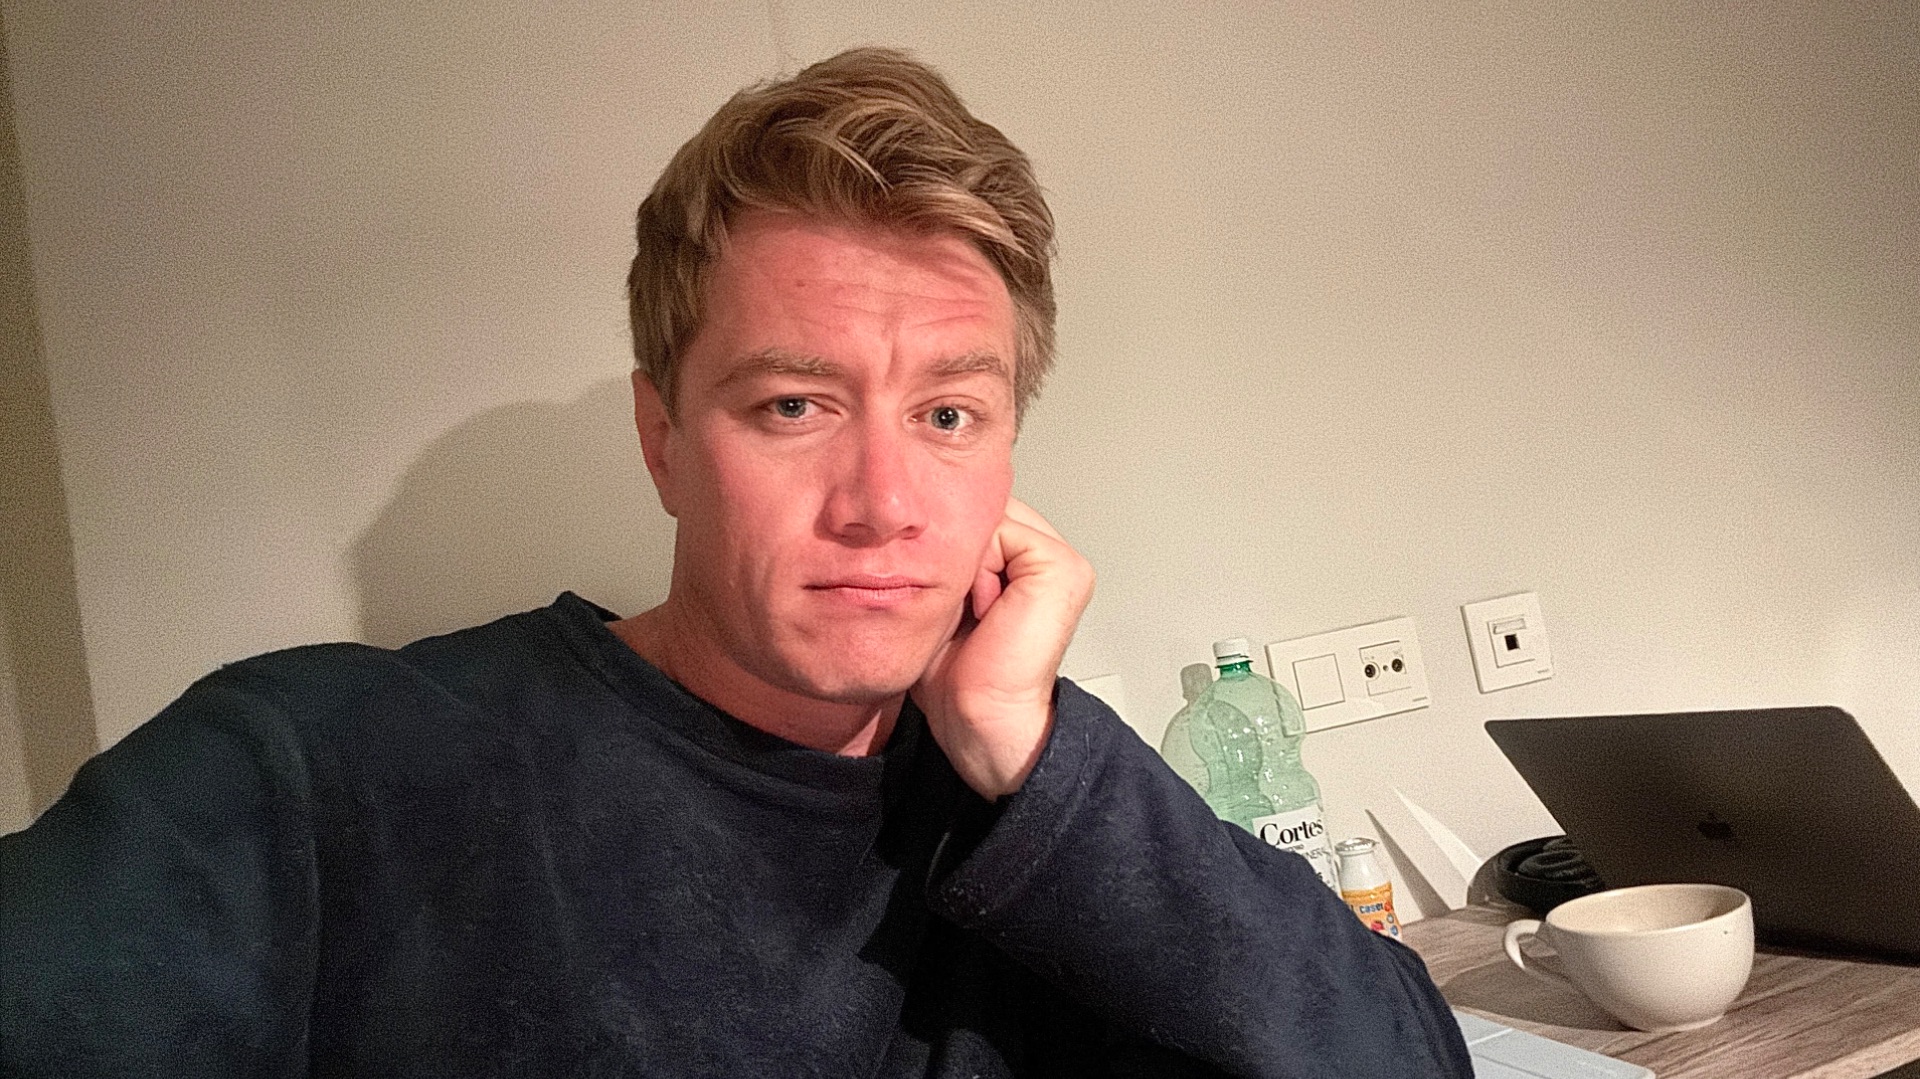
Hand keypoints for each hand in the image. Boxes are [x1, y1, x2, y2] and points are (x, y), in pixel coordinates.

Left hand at [913, 498, 1094, 798]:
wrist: (979, 719)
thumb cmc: (956, 674)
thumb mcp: (941, 597)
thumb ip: (945, 552)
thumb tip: (921, 515)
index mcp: (1028, 562)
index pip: (975, 513)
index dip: (946, 542)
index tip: (943, 593)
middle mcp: (1050, 556)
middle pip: (981, 509)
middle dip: (955, 548)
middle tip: (960, 608)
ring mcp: (1062, 560)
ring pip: (986, 519)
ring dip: (964, 563)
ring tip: (975, 612)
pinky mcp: (1062, 568)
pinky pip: (999, 533)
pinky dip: (977, 571)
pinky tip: (985, 610)